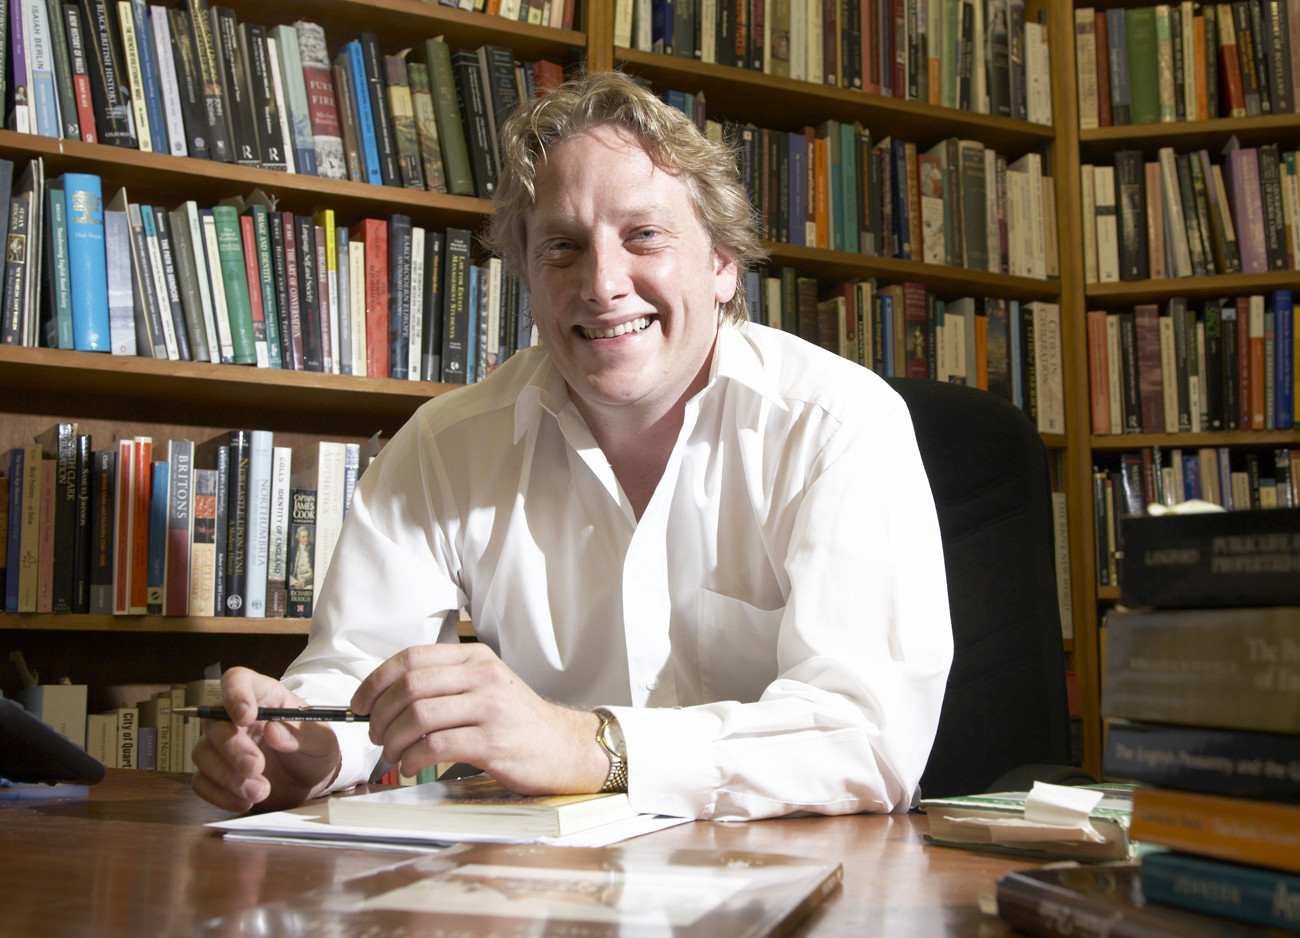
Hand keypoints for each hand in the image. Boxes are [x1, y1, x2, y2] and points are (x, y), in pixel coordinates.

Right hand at [190, 667, 341, 812]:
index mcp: (264, 697)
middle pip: (213, 722)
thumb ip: (302, 734)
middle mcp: (236, 718)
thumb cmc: (315, 749)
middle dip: (232, 748)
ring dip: (227, 776)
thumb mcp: (322, 739)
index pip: (238, 680)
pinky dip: (219, 795)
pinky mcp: (216, 774)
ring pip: (202, 753)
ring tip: (261, 791)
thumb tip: (273, 730)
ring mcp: (222, 746)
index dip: (235, 694)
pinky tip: (246, 801)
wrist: (311, 780)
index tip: (245, 717)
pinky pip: (201, 782)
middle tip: (256, 766)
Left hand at [351, 643, 609, 795]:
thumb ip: (447, 683)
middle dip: (379, 715)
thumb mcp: (487, 687)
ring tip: (391, 754)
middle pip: (410, 687)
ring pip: (418, 716)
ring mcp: (490, 708)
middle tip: (374, 735)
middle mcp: (484, 677)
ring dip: (392, 740)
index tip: (359, 703)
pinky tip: (410, 767)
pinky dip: (412, 759)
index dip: (376, 681)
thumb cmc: (519, 722)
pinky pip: (436, 746)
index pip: (412, 658)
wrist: (567, 747)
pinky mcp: (493, 742)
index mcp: (476, 659)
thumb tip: (387, 696)